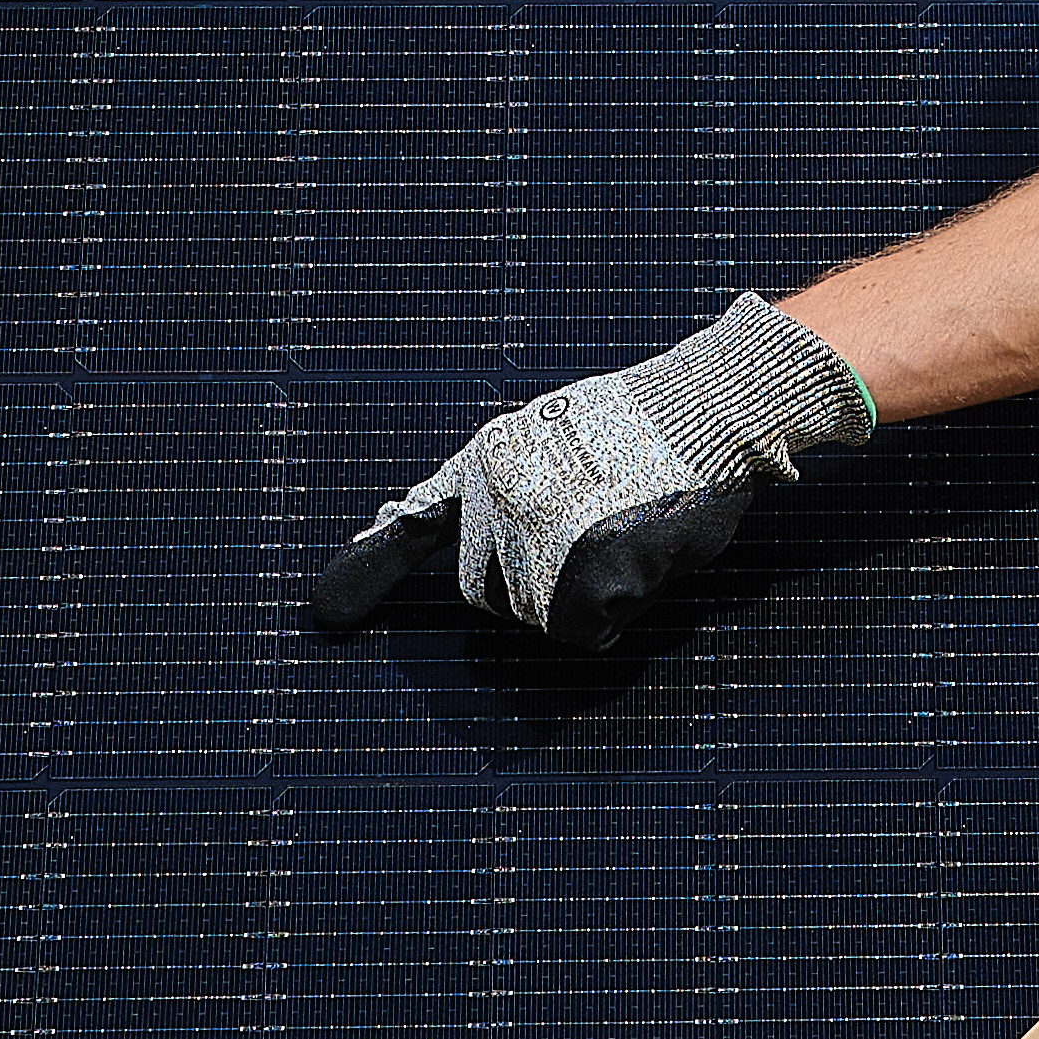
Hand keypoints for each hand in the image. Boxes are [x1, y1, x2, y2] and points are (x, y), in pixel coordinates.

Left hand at [307, 294, 877, 653]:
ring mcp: (545, 536)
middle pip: (488, 599)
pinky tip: (644, 558)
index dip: (370, 569)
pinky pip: (586, 630)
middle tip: (593, 535)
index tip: (325, 614)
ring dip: (580, 599)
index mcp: (486, 460)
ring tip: (623, 532)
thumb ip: (485, 493)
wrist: (713, 407)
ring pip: (537, 620)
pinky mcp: (594, 570)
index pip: (418, 524)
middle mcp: (502, 498)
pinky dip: (616, 612)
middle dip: (533, 589)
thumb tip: (407, 532)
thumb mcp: (539, 437)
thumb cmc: (637, 427)